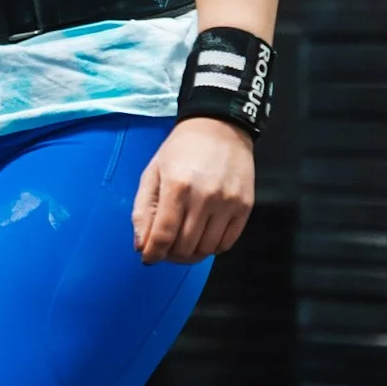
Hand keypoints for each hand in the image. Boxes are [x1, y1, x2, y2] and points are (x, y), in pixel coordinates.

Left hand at [132, 116, 254, 265]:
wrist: (220, 127)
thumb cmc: (181, 150)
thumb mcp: (153, 172)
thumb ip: (142, 210)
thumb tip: (141, 246)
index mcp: (177, 186)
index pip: (163, 235)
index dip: (153, 253)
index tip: (148, 258)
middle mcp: (205, 196)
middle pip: (184, 247)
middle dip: (169, 254)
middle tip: (165, 247)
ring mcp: (228, 202)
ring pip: (206, 249)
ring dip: (191, 252)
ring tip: (183, 240)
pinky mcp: (245, 206)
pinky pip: (227, 243)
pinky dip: (212, 247)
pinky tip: (203, 235)